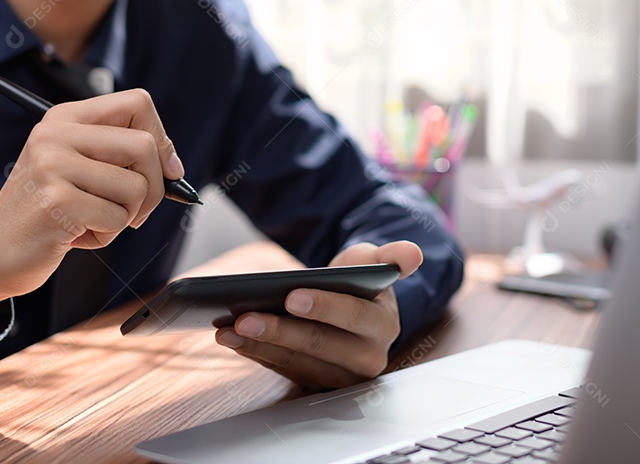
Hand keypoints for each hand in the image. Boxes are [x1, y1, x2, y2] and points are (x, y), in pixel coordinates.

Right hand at [0, 88, 182, 335]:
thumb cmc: (50, 213)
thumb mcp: (82, 170)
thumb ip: (121, 157)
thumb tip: (175, 166)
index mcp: (64, 117)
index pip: (137, 103)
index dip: (162, 139)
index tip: (167, 169)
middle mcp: (55, 133)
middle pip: (144, 146)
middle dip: (154, 188)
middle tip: (134, 211)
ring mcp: (52, 165)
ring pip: (137, 187)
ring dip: (126, 217)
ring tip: (91, 221)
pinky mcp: (56, 201)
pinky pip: (118, 218)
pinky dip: (107, 236)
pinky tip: (75, 236)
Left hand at [215, 241, 423, 388]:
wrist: (353, 305)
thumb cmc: (360, 280)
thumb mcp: (374, 261)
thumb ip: (390, 256)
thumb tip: (412, 253)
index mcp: (384, 325)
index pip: (354, 317)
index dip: (324, 306)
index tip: (291, 296)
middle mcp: (367, 358)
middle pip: (320, 345)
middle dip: (280, 330)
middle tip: (245, 317)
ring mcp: (340, 377)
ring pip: (298, 362)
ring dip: (260, 345)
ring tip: (228, 329)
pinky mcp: (316, 385)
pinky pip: (284, 371)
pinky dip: (257, 354)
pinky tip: (234, 339)